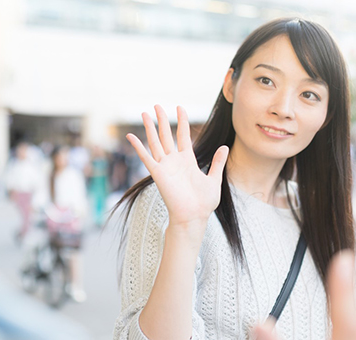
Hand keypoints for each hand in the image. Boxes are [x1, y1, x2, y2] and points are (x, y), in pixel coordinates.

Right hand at [126, 105, 228, 226]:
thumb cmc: (204, 203)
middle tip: (157, 105)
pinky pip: (146, 157)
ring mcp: (165, 166)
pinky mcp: (158, 173)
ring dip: (149, 127)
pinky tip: (130, 136)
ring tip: (144, 113)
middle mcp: (175, 161)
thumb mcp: (214, 179)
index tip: (179, 108)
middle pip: (166, 135)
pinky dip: (138, 147)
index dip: (181, 121)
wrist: (193, 216)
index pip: (183, 135)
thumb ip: (217, 162)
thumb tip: (224, 146)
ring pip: (155, 142)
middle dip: (161, 120)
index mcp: (188, 160)